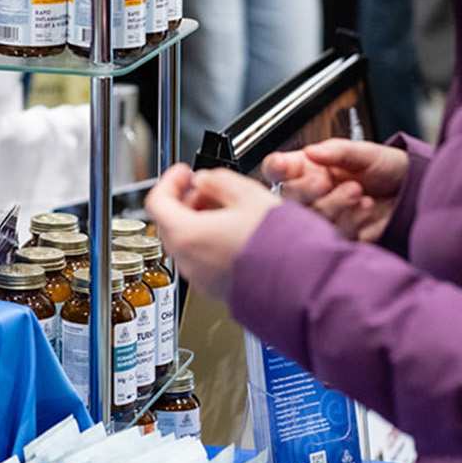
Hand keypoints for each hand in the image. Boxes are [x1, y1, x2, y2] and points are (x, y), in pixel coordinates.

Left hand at [146, 165, 280, 299]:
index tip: (184, 172)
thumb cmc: (280, 246)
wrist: (304, 288)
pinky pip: (204, 262)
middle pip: (170, 223)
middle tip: (209, 189)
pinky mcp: (218, 291)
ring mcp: (202, 280)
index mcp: (187, 234)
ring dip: (200, 222)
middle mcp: (188, 261)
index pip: (157, 201)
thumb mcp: (249, 195)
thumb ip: (218, 181)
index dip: (169, 180)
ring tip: (229, 210)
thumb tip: (205, 179)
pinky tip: (237, 234)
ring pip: (187, 243)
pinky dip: (211, 243)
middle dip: (187, 200)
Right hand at [262, 138, 409, 242]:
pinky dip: (352, 221)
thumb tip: (311, 151)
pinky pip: (335, 234)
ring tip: (359, 192)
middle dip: (305, 190)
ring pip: (311, 218)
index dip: (276, 168)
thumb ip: (338, 151)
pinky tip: (366, 208)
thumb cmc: (386, 167)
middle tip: (324, 181)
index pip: (277, 169)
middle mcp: (311, 193)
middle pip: (288, 198)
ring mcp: (325, 216)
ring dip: (334, 204)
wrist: (413, 191)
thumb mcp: (365, 151)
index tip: (284, 166)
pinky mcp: (341, 235)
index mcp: (308, 168)